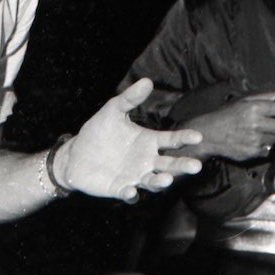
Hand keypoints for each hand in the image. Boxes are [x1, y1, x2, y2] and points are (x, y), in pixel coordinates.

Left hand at [54, 78, 204, 201]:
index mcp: (149, 142)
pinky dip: (131, 194)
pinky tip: (131, 191)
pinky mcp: (119, 189)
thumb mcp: (113, 110)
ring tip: (167, 180)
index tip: (198, 136)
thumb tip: (147, 80)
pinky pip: (129, 193)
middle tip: (196, 166)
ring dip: (161, 182)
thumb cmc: (99, 130)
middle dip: (183, 166)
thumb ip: (130, 98)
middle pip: (170, 165)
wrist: (76, 154)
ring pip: (153, 182)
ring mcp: (135, 176)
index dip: (185, 138)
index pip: (172, 140)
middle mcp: (146, 161)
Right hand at [182, 92, 274, 162]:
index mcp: (256, 108)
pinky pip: (268, 149)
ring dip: (274, 135)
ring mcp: (256, 140)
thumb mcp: (246, 101)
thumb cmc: (228, 116)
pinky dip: (265, 145)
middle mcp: (257, 124)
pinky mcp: (254, 152)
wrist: (210, 135)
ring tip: (261, 131)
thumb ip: (269, 97)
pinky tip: (254, 140)